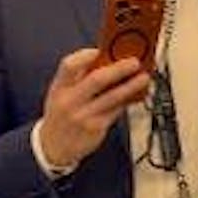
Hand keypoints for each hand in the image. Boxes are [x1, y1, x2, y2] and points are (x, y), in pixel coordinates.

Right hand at [39, 48, 150, 168]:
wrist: (53, 147)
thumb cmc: (60, 115)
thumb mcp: (59, 94)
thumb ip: (78, 78)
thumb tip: (105, 60)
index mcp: (59, 88)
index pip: (68, 66)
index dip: (84, 56)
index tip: (100, 50)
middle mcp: (70, 101)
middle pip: (96, 80)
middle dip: (118, 69)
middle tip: (134, 62)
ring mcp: (83, 116)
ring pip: (112, 97)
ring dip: (130, 86)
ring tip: (143, 77)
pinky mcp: (96, 128)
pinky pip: (116, 111)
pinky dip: (128, 101)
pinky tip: (137, 94)